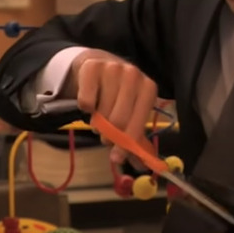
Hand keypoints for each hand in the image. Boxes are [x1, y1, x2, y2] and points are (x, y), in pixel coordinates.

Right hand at [64, 48, 156, 164]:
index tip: (116, 158)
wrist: (99, 65)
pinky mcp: (92, 67)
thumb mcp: (130, 113)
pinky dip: (85, 108)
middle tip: (104, 136)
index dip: (127, 142)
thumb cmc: (118, 95)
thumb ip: (134, 139)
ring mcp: (113, 68)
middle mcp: (133, 75)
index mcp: (148, 89)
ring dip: (97, 122)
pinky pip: (85, 101)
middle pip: (118, 119)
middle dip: (109, 134)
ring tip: (98, 118)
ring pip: (101, 112)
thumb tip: (141, 166)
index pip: (138, 122)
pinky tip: (89, 103)